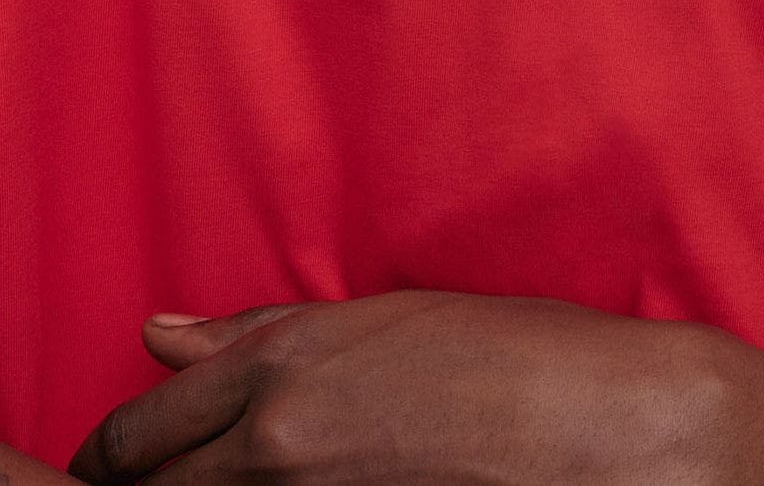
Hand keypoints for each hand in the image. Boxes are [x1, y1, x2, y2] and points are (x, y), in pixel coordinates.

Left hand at [67, 290, 733, 485]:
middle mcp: (277, 436)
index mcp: (285, 361)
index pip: (137, 432)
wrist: (613, 429)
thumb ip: (260, 336)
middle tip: (178, 484)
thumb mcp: (385, 322)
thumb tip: (159, 333)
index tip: (127, 468)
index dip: (120, 459)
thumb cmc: (517, 358)